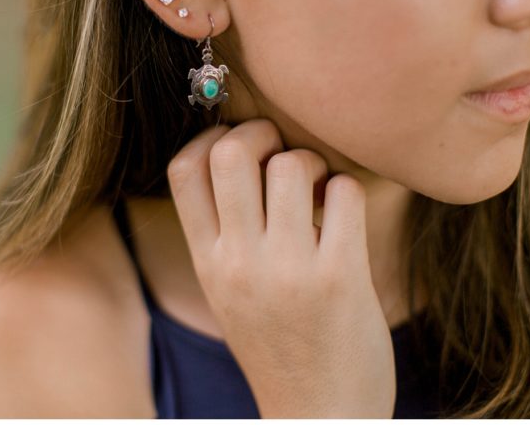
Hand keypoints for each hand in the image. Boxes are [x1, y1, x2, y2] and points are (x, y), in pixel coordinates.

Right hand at [166, 118, 395, 417]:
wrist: (320, 414)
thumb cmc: (279, 344)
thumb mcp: (229, 292)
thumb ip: (226, 233)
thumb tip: (240, 154)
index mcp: (208, 263)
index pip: (183, 169)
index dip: (211, 138)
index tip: (238, 146)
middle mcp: (240, 263)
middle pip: (231, 153)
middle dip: (262, 133)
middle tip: (282, 153)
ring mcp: (288, 270)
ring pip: (292, 164)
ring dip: (312, 162)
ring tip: (319, 190)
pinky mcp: (339, 277)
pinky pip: (343, 193)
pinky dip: (346, 189)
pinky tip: (343, 215)